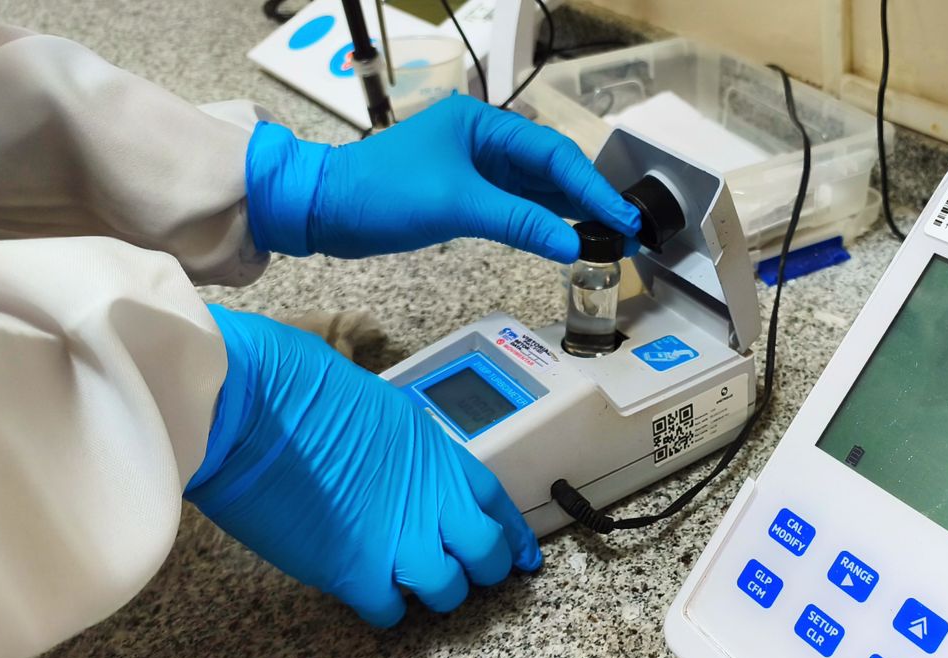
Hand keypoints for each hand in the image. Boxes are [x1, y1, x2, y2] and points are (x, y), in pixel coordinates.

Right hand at [185, 305, 540, 626]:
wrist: (250, 406)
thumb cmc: (297, 389)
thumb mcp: (379, 409)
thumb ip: (403, 452)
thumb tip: (399, 474)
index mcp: (437, 455)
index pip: (496, 505)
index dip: (513, 537)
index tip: (522, 558)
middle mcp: (431, 500)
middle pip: (487, 555)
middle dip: (481, 569)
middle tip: (460, 573)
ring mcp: (398, 541)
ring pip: (448, 592)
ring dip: (433, 593)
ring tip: (407, 583)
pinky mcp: (356, 573)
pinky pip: (390, 612)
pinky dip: (384, 610)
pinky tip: (368, 594)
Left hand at [244, 94, 639, 261]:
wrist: (322, 210)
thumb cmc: (380, 193)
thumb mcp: (457, 206)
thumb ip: (520, 223)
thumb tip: (573, 245)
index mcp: (484, 123)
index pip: (553, 154)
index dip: (592, 187)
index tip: (621, 216)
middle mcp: (484, 140)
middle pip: (551, 169)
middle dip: (589, 199)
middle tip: (625, 231)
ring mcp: (475, 168)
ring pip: (536, 190)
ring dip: (570, 214)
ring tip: (608, 238)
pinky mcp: (465, 194)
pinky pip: (516, 206)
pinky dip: (542, 223)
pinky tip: (567, 238)